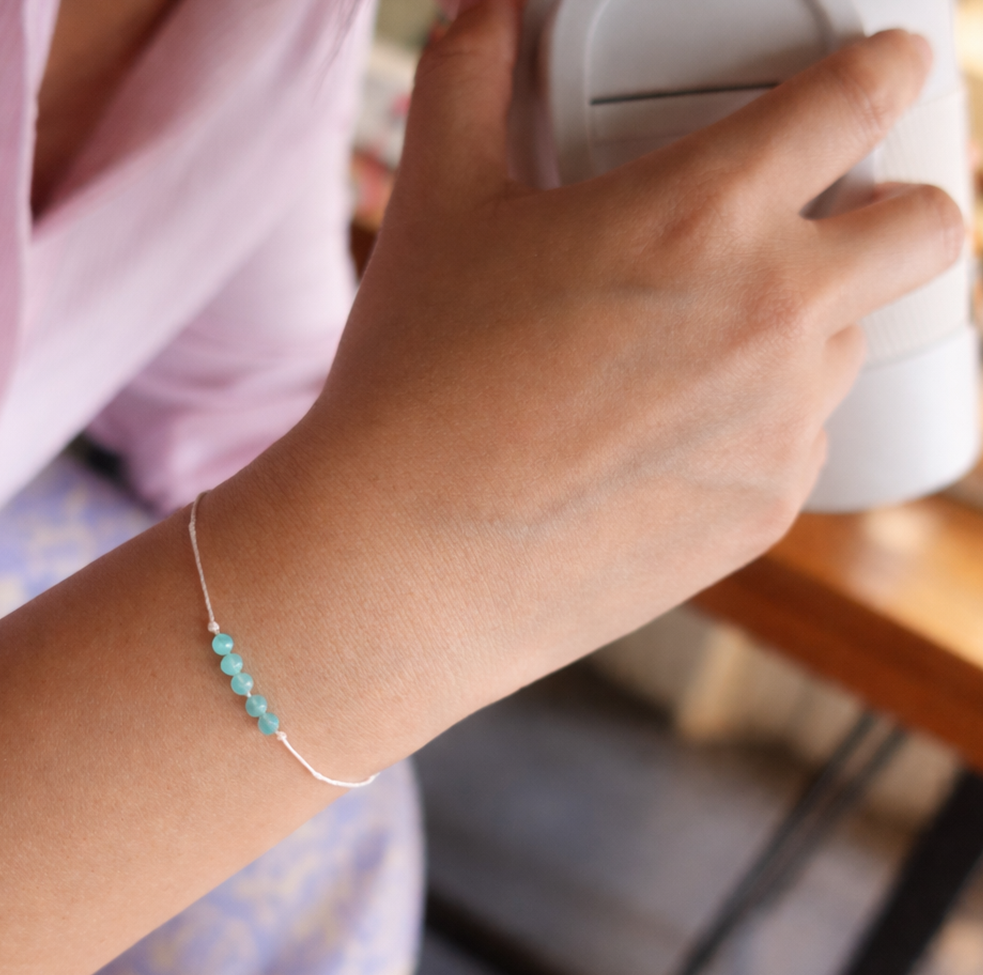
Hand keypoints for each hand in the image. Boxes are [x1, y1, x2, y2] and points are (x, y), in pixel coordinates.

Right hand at [283, 1, 961, 708]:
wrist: (406, 557)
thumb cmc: (416, 380)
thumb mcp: (435, 205)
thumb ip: (468, 78)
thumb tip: (485, 8)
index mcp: (703, 212)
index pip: (869, 95)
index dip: (895, 68)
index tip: (890, 76)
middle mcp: (774, 313)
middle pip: (932, 229)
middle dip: (904, 207)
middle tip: (831, 223)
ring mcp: (781, 424)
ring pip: (855, 345)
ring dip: (811, 327)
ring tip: (702, 350)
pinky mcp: (765, 513)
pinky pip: (802, 444)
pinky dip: (763, 424)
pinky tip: (670, 440)